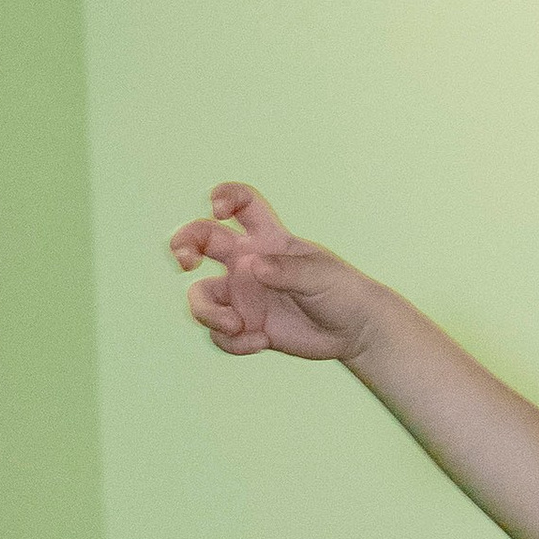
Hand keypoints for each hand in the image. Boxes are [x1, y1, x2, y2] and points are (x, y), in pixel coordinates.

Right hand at [169, 185, 376, 362]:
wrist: (355, 331)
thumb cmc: (342, 292)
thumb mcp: (320, 275)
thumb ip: (288, 270)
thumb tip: (254, 268)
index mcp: (267, 238)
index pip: (241, 204)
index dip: (225, 197)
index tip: (218, 208)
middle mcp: (247, 262)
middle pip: (201, 241)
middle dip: (183, 244)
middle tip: (185, 262)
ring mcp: (244, 295)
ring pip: (202, 296)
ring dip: (206, 311)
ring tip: (234, 325)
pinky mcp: (247, 327)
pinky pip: (221, 334)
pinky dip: (232, 341)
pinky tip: (259, 342)